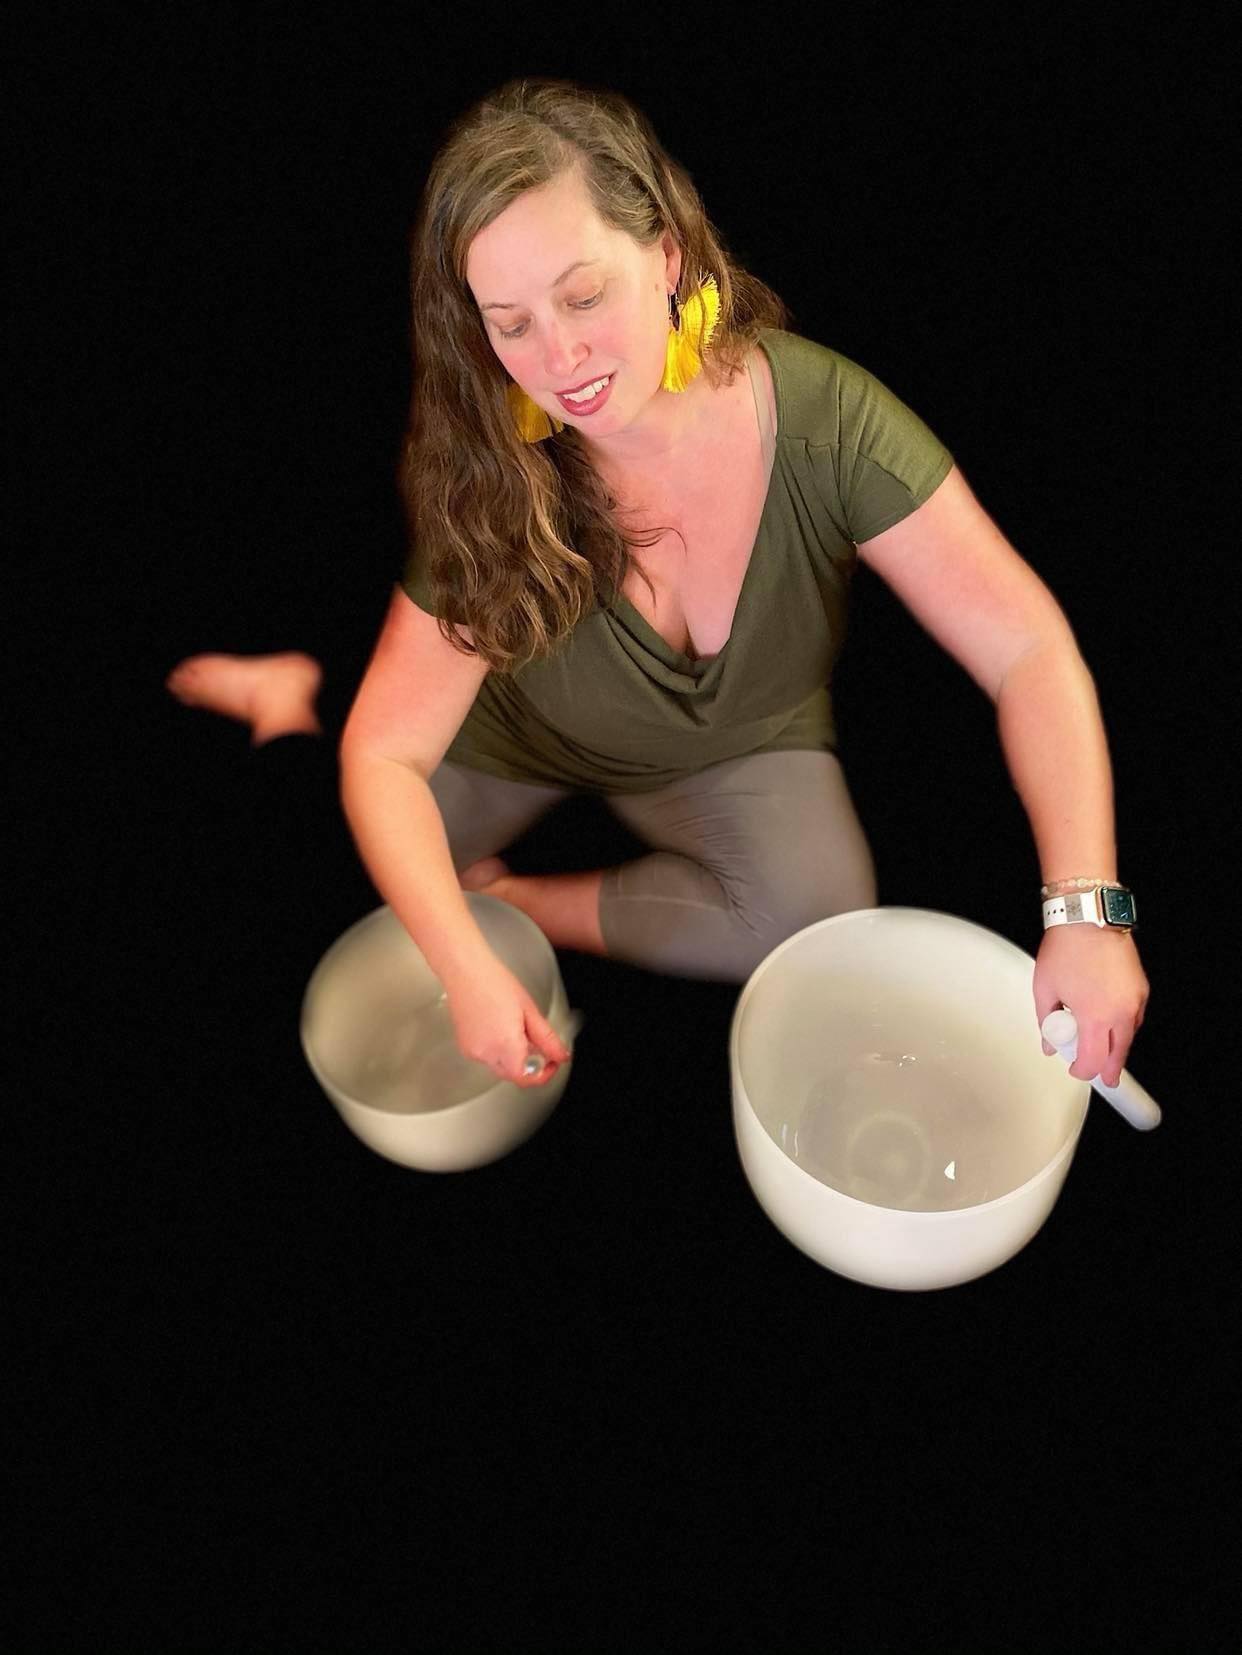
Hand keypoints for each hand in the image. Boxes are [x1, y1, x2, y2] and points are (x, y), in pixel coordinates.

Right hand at [442, 952, 571, 1087]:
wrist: (466, 971)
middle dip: (529, 1065)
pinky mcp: (464, 1046)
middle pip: (513, 1075)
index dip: (543, 1075)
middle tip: (540, 1046)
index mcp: (505, 1044)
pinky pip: (487, 1057)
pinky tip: (500, 1027)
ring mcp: (472, 1051)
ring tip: (516, 1028)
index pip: (525, 1078)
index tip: (552, 1063)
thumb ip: (547, 1039)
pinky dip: (498, 1050)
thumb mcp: (529, 1010)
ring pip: (500, 1067)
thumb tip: (561, 1056)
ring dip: (513, 1057)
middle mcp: (486, 1053)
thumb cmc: (494, 982)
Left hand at [1033, 924, 1148, 1086]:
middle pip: (1118, 1055)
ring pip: (1129, 1036)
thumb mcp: (1045, 989)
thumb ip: (1047, 1022)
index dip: (1083, 1071)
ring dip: (1117, 1046)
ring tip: (1103, 1048)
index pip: (1093, 1061)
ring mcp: (1135, 1000)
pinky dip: (1124, 1025)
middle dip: (1108, 1069)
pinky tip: (1110, 1023)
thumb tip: (1050, 1043)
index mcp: (1094, 1017)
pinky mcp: (1141, 988)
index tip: (1075, 1069)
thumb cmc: (1065, 949)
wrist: (1088, 919)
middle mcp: (1120, 1012)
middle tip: (1104, 1078)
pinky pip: (1135, 1017)